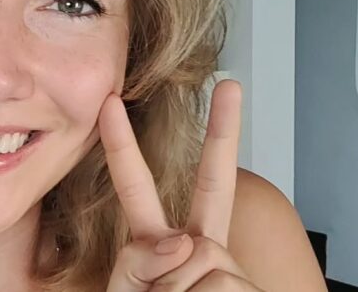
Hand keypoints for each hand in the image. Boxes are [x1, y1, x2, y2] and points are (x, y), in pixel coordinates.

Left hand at [101, 80, 260, 290]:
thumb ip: (141, 260)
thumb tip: (186, 243)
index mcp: (157, 245)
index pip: (137, 189)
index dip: (121, 147)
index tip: (111, 106)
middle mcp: (197, 248)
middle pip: (211, 183)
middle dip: (224, 133)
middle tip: (232, 85)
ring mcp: (225, 267)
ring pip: (200, 254)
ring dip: (180, 290)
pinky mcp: (246, 286)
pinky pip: (216, 282)